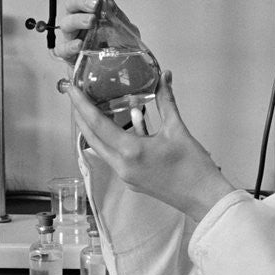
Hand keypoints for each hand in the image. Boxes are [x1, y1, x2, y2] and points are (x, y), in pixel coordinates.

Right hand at [53, 0, 139, 64]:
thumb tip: (108, 6)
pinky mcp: (70, 56)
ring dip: (78, 20)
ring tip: (91, 22)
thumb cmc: (118, 45)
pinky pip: (63, 49)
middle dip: (82, 0)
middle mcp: (80, 19)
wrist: (119, 71)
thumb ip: (118, 17)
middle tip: (95, 4)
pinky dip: (70, 46)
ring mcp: (73, 36)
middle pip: (72, 2)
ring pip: (66, 23)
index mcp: (94, 8)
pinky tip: (80, 44)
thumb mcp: (127, 29)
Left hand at [66, 70, 234, 221]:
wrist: (204, 198)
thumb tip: (163, 76)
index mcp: (130, 152)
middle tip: (77, 93)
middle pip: (91, 137)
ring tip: (96, 105)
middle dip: (81, 114)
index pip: (96, 124)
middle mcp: (121, 166)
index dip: (81, 104)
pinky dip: (117, 137)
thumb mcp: (177, 129)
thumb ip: (166, 101)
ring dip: (97, 127)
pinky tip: (132, 121)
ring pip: (102, 146)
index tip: (71, 88)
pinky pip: (116, 155)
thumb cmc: (193, 167)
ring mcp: (125, 175)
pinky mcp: (132, 180)